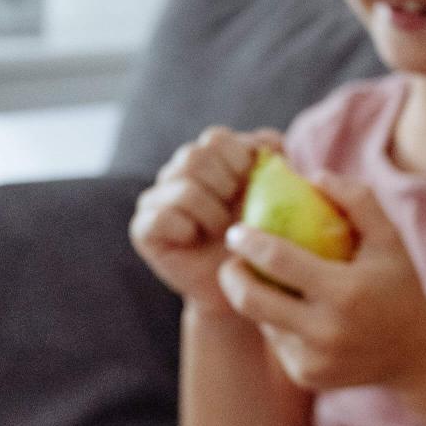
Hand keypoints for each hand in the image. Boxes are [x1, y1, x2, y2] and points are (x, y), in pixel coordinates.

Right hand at [129, 126, 280, 311]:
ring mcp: (158, 198)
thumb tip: (274, 145)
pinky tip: (196, 241)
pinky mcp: (144, 227)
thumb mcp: (281, 200)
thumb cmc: (264, 240)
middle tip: (239, 211)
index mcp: (211, 159)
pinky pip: (163, 216)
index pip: (217, 138)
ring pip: (184, 185)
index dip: (240, 159)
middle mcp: (180, 172)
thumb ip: (278, 166)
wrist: (245, 287)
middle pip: (195, 155)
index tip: (255, 187)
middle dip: (226, 184)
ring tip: (223, 231)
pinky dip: (187, 230)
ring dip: (212, 212)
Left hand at [217, 170, 425, 389]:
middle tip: (231, 260)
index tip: (237, 231)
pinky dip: (277, 322)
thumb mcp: (390, 239)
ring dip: (256, 298)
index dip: (249, 242)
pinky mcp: (307, 376)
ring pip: (262, 321)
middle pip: (252, 301)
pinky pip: (276, 342)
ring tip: (265, 281)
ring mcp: (314, 360)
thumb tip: (313, 176)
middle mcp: (327, 332)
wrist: (416, 353)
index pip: (279, 262)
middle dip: (232, 276)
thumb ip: (357, 201)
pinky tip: (292, 312)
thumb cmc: (399, 285)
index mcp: (346, 293)